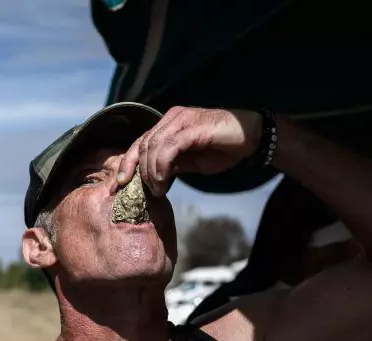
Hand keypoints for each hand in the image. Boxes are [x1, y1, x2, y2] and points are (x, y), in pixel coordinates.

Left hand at [116, 107, 261, 195]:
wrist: (251, 137)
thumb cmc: (222, 148)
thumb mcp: (190, 161)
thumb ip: (170, 165)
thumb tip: (152, 178)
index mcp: (168, 124)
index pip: (139, 143)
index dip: (127, 163)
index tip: (119, 184)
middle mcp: (171, 118)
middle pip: (141, 144)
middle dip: (136, 170)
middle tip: (145, 191)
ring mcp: (181, 120)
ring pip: (152, 146)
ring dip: (151, 172)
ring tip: (158, 189)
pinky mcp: (192, 127)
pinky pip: (168, 147)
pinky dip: (162, 166)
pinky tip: (164, 180)